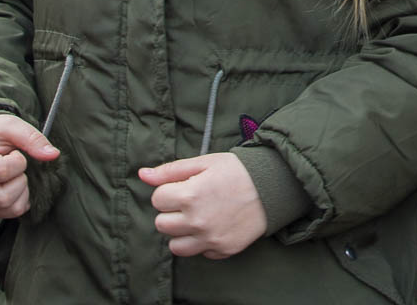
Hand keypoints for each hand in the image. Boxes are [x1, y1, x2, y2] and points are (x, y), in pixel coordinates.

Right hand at [0, 113, 58, 220]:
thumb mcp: (11, 125)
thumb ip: (32, 138)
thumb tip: (53, 155)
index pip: (1, 171)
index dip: (18, 162)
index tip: (15, 153)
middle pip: (3, 197)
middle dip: (20, 181)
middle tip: (17, 168)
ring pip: (8, 208)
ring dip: (22, 192)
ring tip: (16, 176)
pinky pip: (10, 214)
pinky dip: (20, 201)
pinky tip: (15, 186)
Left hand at [140, 153, 265, 258]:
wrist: (273, 186)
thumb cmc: (237, 171)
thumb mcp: (204, 162)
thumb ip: (170, 170)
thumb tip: (142, 174)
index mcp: (190, 195)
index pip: (157, 200)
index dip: (169, 191)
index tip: (185, 186)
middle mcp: (197, 221)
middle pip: (161, 224)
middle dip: (172, 212)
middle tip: (191, 202)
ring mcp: (210, 238)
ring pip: (175, 246)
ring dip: (182, 233)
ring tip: (199, 217)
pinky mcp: (223, 250)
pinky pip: (201, 253)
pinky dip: (204, 242)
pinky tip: (215, 226)